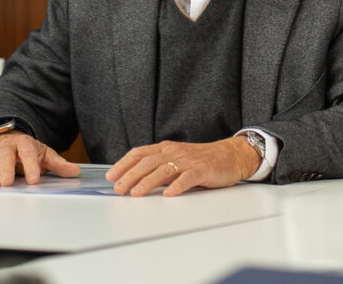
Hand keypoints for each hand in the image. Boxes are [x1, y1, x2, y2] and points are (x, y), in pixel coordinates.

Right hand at [0, 130, 80, 186]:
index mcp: (25, 144)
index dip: (31, 165)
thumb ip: (58, 164)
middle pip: (6, 154)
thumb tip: (76, 171)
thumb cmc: (27, 151)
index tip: (34, 180)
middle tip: (8, 182)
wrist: (8, 138)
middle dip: (6, 168)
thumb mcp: (45, 154)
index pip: (28, 152)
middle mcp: (7, 146)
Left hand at [106, 137, 261, 197]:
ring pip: (164, 169)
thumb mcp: (177, 158)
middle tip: (118, 188)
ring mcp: (189, 161)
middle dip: (130, 175)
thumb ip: (158, 166)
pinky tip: (169, 194)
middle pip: (148, 162)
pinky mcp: (203, 170)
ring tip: (136, 193)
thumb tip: (133, 180)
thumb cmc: (203, 159)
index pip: (140, 153)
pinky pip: (188, 178)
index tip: (111, 175)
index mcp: (167, 148)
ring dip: (148, 181)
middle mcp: (175, 152)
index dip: (124, 163)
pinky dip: (177, 186)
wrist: (231, 155)